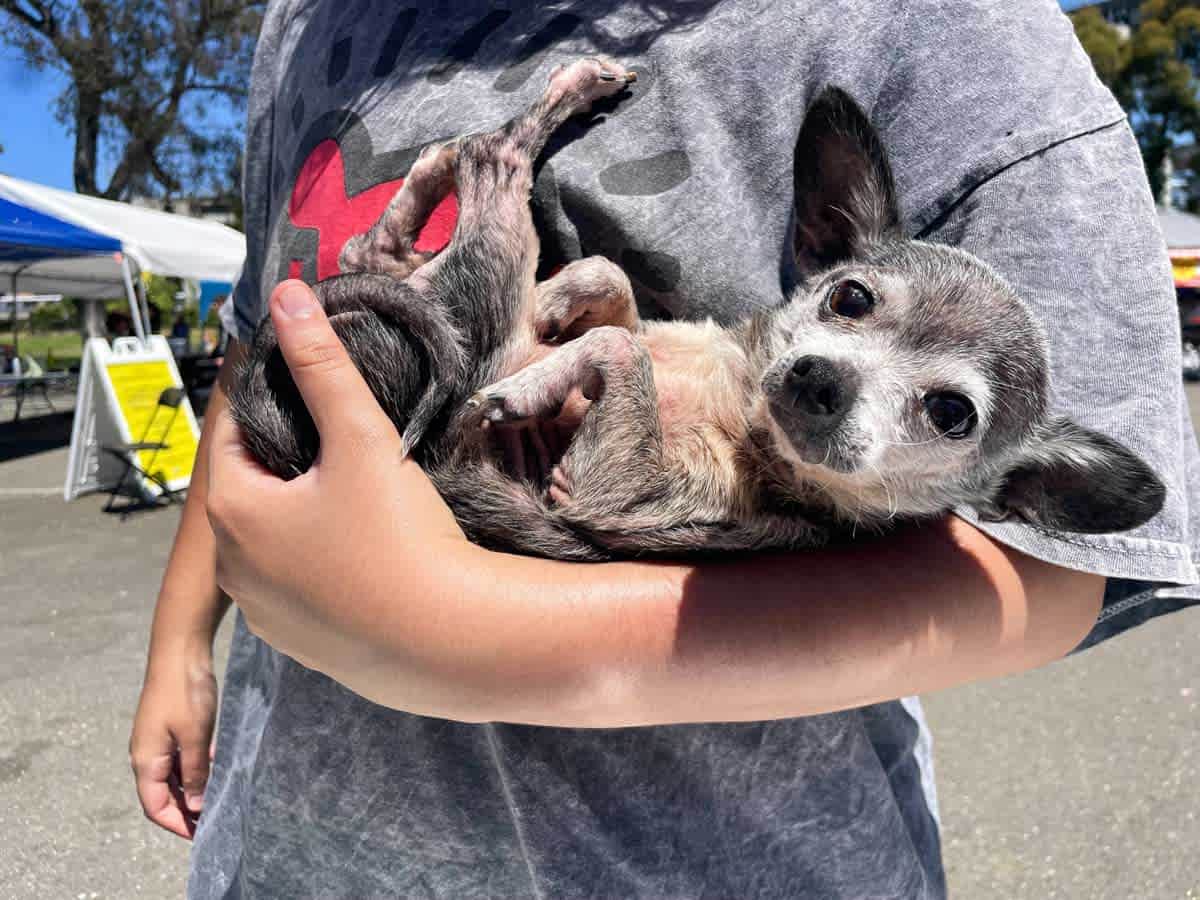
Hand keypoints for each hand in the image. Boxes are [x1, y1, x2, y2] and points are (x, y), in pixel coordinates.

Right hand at [129, 640, 217, 838]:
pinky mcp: (169, 726)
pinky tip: (216, 768)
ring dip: (193, 789)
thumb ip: (194, 772)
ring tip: (218, 798)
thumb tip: (193, 805)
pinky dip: (196, 768)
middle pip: (163, 794)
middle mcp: (146, 753)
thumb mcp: (194, 736)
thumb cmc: (185, 692)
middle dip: (186, 810)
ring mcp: (157, 739)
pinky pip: (180, 757)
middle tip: (214, 819)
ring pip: (173, 775)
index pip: (155, 807)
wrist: (180, 650)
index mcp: (145, 761)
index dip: (177, 824)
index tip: (202, 834)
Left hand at [205, 281, 469, 683]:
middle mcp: (232, 565)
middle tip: (333, 428)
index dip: (261, 394)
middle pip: (247, 485)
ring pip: (269, 537)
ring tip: (349, 489)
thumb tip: (288, 295)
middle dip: (281, 452)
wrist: (445, 643)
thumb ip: (323, 364)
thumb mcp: (360, 438)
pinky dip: (314, 558)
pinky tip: (359, 549)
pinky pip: (294, 582)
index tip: (296, 373)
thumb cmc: (397, 534)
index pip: (228, 430)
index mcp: (233, 509)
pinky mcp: (296, 643)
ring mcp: (262, 611)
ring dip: (295, 509)